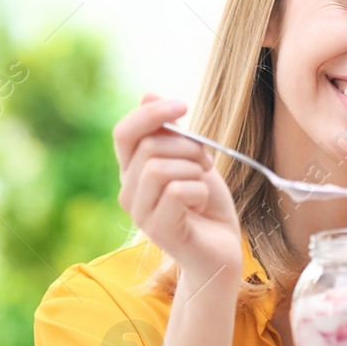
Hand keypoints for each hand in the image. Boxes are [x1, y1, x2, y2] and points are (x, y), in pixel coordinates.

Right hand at [112, 93, 241, 277]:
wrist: (222, 250)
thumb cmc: (207, 205)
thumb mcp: (191, 160)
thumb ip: (170, 134)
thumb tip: (148, 95)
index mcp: (133, 171)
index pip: (124, 132)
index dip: (151, 114)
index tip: (183, 106)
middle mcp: (129, 191)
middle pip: (148, 147)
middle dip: (188, 146)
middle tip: (207, 164)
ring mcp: (140, 213)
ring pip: (158, 168)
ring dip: (193, 170)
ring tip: (202, 187)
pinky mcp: (157, 230)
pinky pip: (175, 191)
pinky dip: (198, 192)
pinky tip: (200, 205)